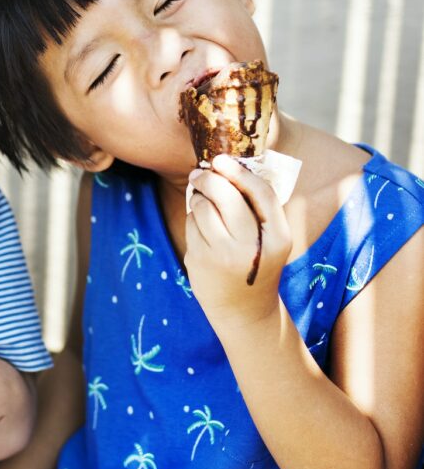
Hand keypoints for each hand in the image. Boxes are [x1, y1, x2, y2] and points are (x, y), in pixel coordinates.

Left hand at [185, 155, 290, 321]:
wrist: (244, 309)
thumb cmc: (257, 262)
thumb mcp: (271, 239)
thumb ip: (258, 208)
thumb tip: (227, 165)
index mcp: (279, 238)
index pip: (261, 194)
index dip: (240, 172)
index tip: (222, 159)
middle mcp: (251, 247)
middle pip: (226, 197)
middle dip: (210, 179)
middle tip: (201, 173)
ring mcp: (222, 255)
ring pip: (202, 207)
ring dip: (199, 198)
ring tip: (204, 202)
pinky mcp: (199, 260)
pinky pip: (190, 224)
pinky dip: (193, 218)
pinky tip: (202, 228)